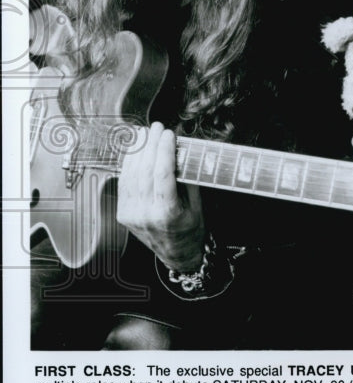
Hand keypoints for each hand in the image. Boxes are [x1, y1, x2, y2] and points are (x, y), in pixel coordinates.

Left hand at [117, 122, 205, 270]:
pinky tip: (135, 151)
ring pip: (131, 175)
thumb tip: (182, 152)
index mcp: (167, 213)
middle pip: (145, 171)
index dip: (164, 151)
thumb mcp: (198, 206)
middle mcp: (145, 214)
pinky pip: (124, 183)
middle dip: (151, 145)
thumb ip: (189, 180)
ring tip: (145, 133)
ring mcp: (131, 214)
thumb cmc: (191, 230)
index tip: (169, 134)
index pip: (162, 174)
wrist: (177, 254)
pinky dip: (129, 164)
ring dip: (137, 151)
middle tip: (157, 128)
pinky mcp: (123, 212)